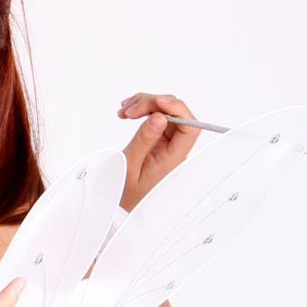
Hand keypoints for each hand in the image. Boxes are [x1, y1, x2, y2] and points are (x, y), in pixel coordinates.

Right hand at [116, 92, 200, 212]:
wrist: (117, 205)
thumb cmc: (124, 193)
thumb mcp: (129, 165)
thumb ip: (145, 139)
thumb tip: (160, 116)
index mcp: (173, 159)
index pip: (189, 128)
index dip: (176, 109)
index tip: (155, 102)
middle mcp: (174, 150)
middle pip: (176, 115)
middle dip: (153, 104)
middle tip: (129, 110)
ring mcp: (166, 144)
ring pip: (164, 113)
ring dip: (144, 105)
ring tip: (124, 112)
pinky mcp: (157, 141)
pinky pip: (155, 118)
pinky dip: (141, 111)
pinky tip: (126, 114)